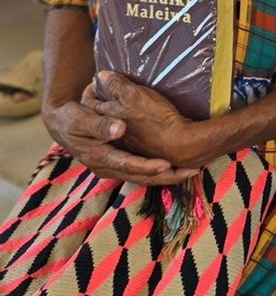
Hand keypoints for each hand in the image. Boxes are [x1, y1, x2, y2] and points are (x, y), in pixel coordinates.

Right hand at [41, 85, 197, 185]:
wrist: (63, 124)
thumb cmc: (72, 118)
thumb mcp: (81, 119)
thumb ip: (99, 125)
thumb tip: (119, 129)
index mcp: (99, 158)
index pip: (127, 165)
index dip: (147, 166)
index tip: (167, 165)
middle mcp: (107, 168)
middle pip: (141, 177)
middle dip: (167, 176)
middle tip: (193, 169)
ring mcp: (113, 168)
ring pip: (144, 177)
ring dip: (167, 176)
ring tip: (193, 169)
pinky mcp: (119, 163)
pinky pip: (142, 170)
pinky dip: (159, 170)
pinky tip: (178, 165)